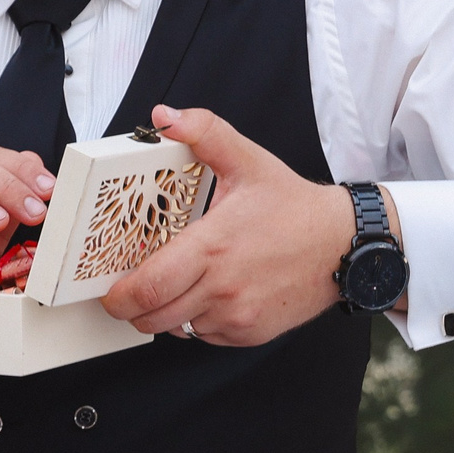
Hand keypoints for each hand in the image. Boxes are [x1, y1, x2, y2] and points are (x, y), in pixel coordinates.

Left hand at [99, 104, 357, 344]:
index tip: (109, 288)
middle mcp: (223, 288)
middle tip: (128, 291)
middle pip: (153, 317)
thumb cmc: (294, 206)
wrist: (344, 245)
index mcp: (213, 247)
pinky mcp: (250, 334)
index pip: (149, 288)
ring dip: (166, 312)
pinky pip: (204, 336)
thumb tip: (164, 116)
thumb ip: (204, 132)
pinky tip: (207, 293)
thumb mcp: (248, 161)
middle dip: (132, 309)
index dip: (119, 296)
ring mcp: (237, 316)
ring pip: (176, 328)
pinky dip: (195, 320)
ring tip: (174, 284)